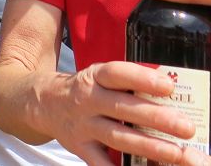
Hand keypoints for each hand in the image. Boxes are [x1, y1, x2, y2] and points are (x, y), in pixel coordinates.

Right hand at [38, 61, 204, 165]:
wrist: (45, 103)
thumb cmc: (86, 90)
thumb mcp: (100, 77)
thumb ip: (127, 83)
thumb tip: (170, 93)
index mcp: (94, 77)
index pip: (117, 74)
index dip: (142, 79)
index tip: (168, 86)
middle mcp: (87, 100)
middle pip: (122, 109)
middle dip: (156, 118)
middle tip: (185, 127)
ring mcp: (83, 125)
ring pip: (117, 137)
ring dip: (149, 146)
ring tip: (176, 153)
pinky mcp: (80, 147)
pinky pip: (101, 162)